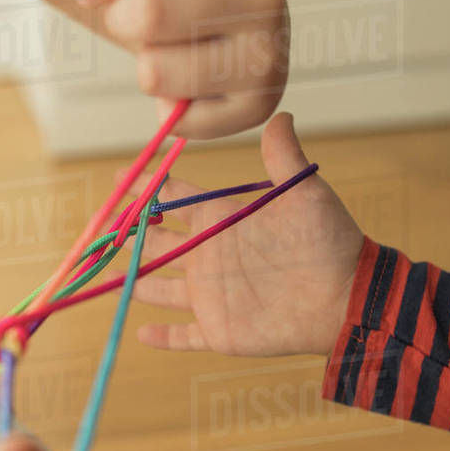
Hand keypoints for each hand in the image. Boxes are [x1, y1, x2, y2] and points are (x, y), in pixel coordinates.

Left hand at [75, 0, 289, 139]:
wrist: (212, 15)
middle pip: (149, 12)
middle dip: (118, 19)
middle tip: (129, 20)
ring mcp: (268, 54)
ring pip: (156, 71)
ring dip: (141, 63)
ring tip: (162, 50)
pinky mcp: (257, 106)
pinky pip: (178, 120)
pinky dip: (164, 106)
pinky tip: (183, 84)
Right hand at [128, 113, 363, 357]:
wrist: (347, 298)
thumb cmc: (329, 241)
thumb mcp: (305, 192)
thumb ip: (283, 156)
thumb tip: (279, 114)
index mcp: (222, 220)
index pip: (174, 200)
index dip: (146, 190)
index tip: (118, 179)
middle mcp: (210, 256)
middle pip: (159, 243)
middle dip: (130, 235)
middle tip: (102, 226)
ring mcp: (212, 295)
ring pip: (162, 288)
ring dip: (138, 282)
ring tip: (112, 275)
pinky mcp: (220, 331)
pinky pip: (185, 335)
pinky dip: (163, 337)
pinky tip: (141, 334)